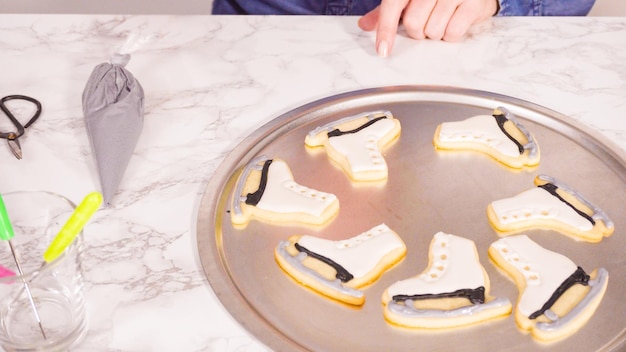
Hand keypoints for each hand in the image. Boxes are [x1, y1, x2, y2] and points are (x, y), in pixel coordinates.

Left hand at [358, 0, 497, 56]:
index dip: (386, 30)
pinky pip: (453, 33)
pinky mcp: (473, 3)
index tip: (383, 51)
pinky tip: (455, 19)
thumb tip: (364, 25)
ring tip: (443, 18)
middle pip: (414, 25)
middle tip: (426, 22)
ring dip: (435, 33)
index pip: (393, 5)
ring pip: (433, 31)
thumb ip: (386, 12)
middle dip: (417, 31)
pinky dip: (451, 34)